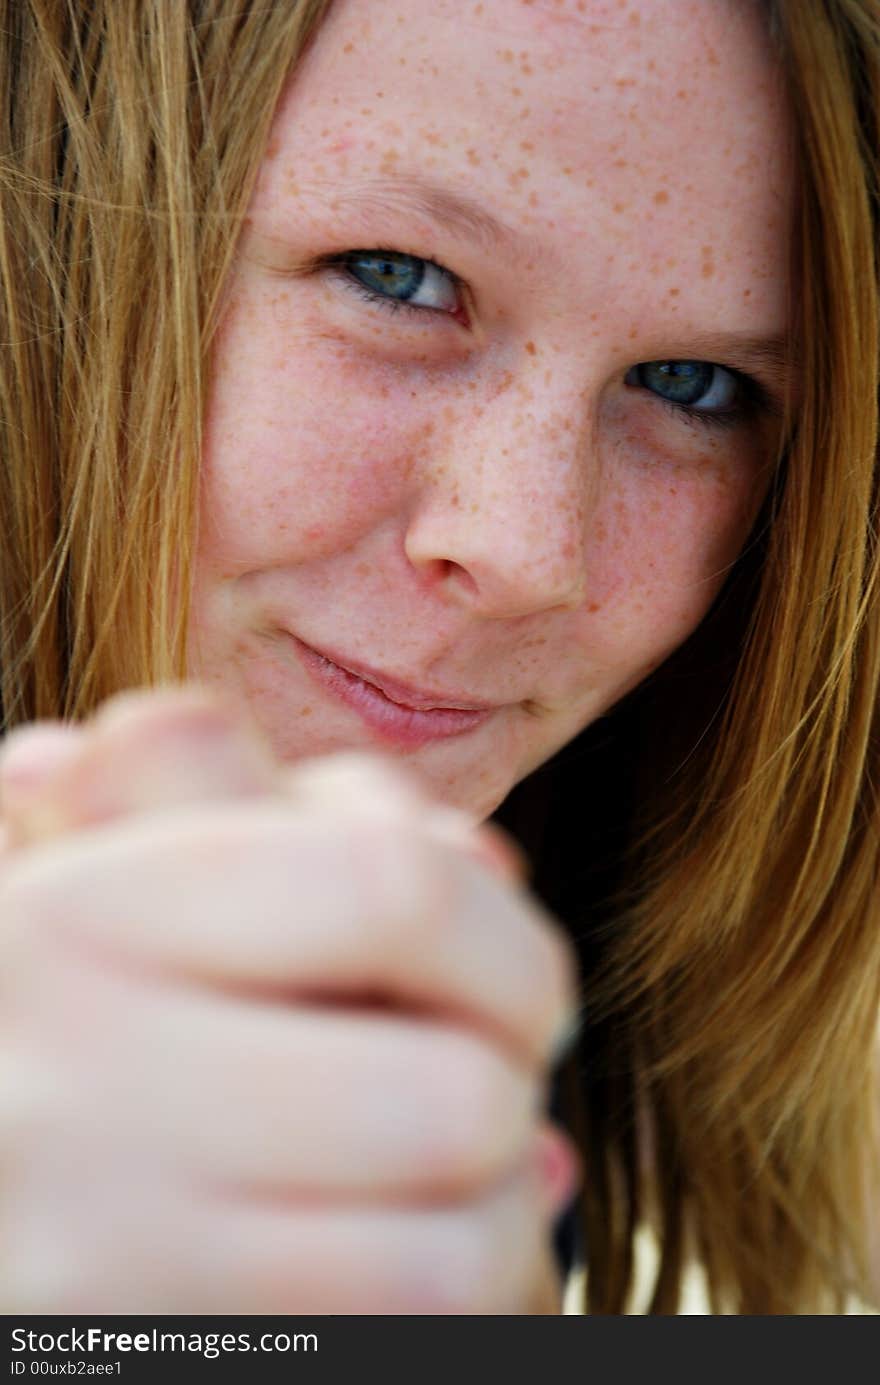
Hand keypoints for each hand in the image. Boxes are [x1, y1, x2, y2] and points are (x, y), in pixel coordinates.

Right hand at [0, 689, 579, 1312]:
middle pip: (453, 1097)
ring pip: (453, 1254)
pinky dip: (452, 1288)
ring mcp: (96, 1251)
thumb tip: (489, 868)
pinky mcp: (135, 1355)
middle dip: (516, 1082)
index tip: (514, 975)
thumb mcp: (151, 863)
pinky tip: (403, 1237)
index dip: (508, 936)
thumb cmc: (86, 991)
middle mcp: (74, 1081)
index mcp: (85, 907)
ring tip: (453, 1165)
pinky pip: (397, 1336)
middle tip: (491, 1070)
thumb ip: (310, 823)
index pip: (392, 890)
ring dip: (500, 1208)